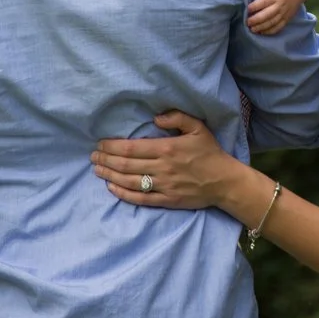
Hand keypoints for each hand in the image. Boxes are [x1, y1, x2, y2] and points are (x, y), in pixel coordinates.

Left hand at [91, 111, 238, 209]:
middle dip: (106, 160)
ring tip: (97, 170)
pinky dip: (123, 194)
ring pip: (130, 181)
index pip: (132, 148)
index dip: (113, 147)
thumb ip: (178, 118)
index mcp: (168, 148)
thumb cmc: (210, 153)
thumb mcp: (198, 128)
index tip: (100, 144)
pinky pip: (140, 198)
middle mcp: (162, 168)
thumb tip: (156, 117)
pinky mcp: (166, 200)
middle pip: (127, 164)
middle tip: (93, 157)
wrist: (225, 182)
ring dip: (110, 176)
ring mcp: (164, 186)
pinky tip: (112, 188)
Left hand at [245, 0, 299, 34]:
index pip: (264, 2)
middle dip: (256, 19)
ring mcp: (284, 13)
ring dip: (262, 27)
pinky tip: (262, 32)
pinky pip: (278, 27)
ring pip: (272, 22)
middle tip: (247, 22)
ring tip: (252, 29)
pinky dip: (270, 31)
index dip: (255, 6)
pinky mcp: (287, 19)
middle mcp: (280, 5)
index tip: (247, 9)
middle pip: (267, 14)